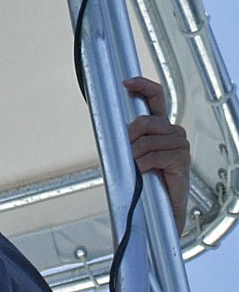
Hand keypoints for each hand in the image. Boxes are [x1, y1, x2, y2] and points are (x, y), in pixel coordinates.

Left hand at [124, 76, 189, 233]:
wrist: (159, 209)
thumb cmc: (144, 181)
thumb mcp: (130, 154)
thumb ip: (125, 137)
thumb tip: (110, 125)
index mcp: (160, 126)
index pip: (156, 97)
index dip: (143, 86)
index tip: (127, 82)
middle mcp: (172, 132)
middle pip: (144, 121)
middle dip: (128, 137)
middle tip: (127, 154)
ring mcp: (179, 145)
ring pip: (146, 140)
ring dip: (134, 156)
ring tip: (136, 168)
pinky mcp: (182, 160)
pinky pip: (154, 155)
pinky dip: (142, 164)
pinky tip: (143, 172)